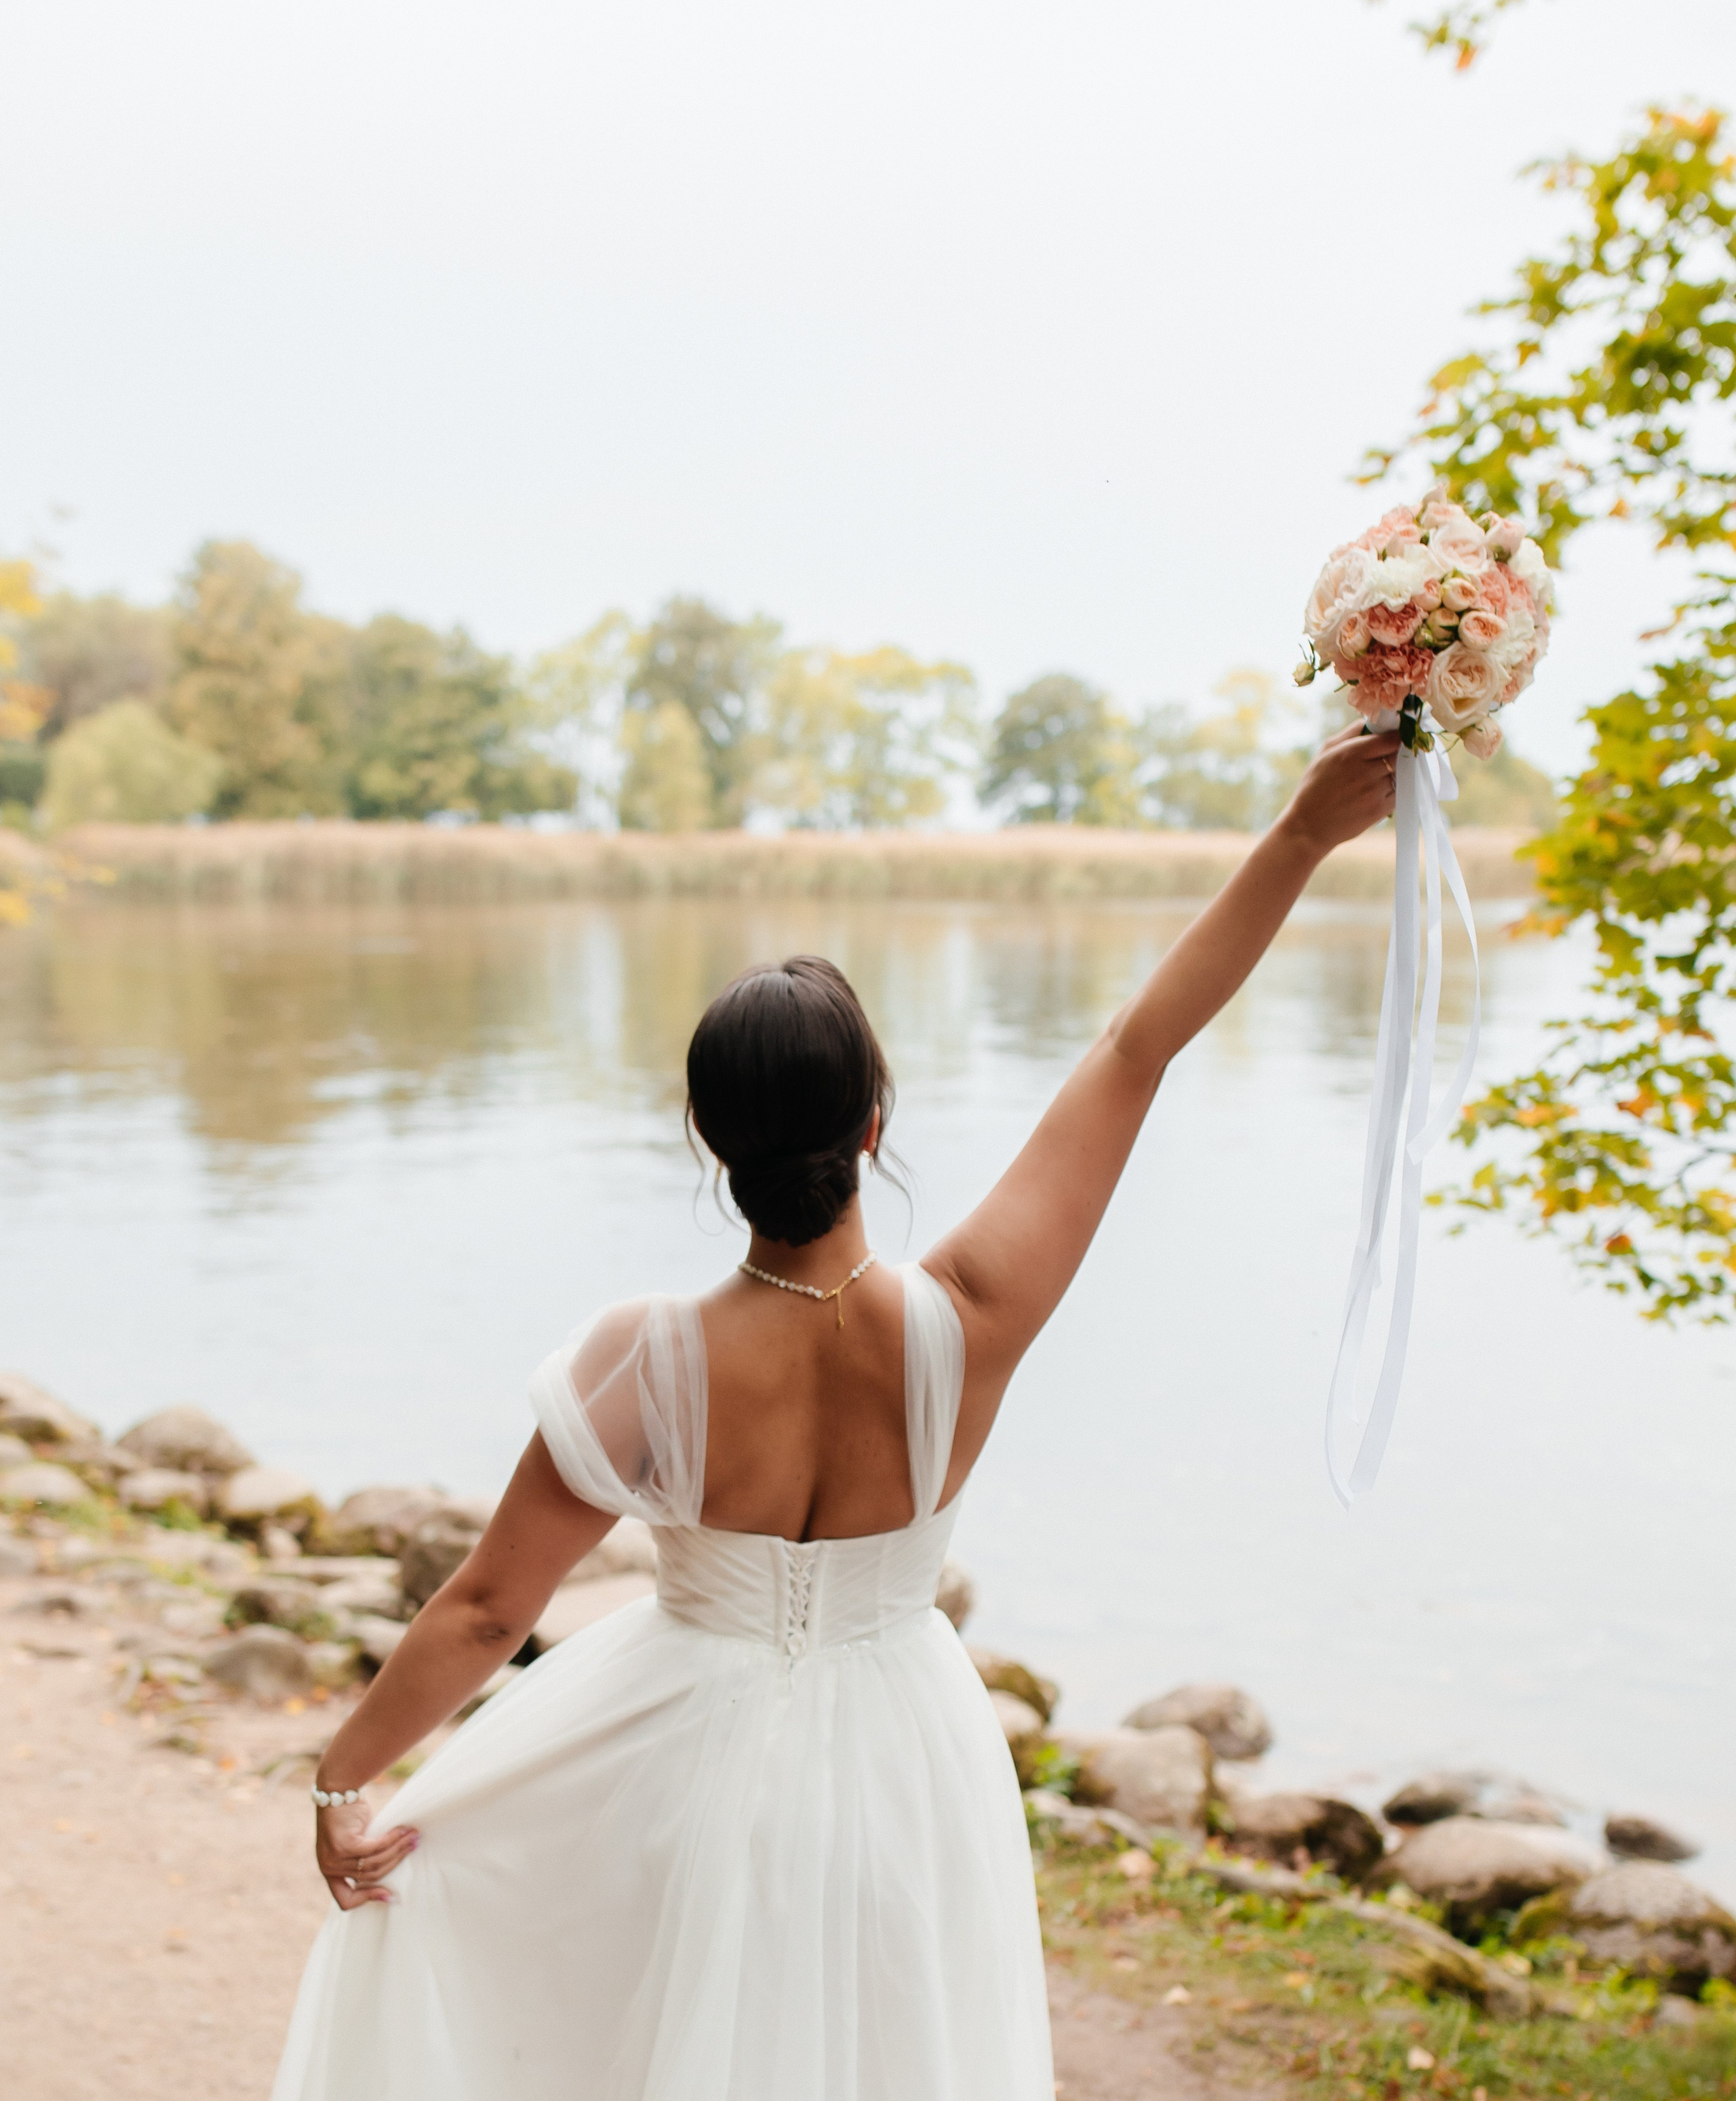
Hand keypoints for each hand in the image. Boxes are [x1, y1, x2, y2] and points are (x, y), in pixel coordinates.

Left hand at [314, 1795, 418, 1909]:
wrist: (336, 1789)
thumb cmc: (348, 1814)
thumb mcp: (353, 1842)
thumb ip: (362, 1858)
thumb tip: (391, 1866)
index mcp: (329, 1871)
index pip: (345, 1900)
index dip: (367, 1899)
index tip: (389, 1893)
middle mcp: (329, 1868)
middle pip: (370, 1876)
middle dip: (395, 1862)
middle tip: (413, 1848)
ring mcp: (335, 1858)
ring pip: (374, 1863)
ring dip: (398, 1850)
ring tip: (414, 1837)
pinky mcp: (344, 1845)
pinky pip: (375, 1848)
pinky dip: (392, 1840)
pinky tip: (404, 1831)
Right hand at [1276, 718, 1400, 858]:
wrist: (1309, 826)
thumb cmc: (1314, 787)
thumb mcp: (1324, 753)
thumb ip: (1349, 734)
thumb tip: (1370, 722)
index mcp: (1351, 754)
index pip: (1391, 739)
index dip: (1396, 737)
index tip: (1394, 738)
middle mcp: (1365, 772)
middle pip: (1398, 756)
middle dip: (1396, 755)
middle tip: (1388, 757)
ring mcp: (1374, 792)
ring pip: (1400, 775)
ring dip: (1394, 774)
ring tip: (1378, 777)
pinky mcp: (1379, 810)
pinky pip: (1398, 794)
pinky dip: (1393, 790)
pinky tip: (1378, 791)